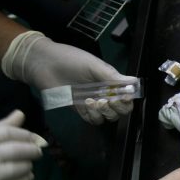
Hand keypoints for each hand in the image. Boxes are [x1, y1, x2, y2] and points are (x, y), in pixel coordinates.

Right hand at [0, 111, 43, 179]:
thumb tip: (21, 115)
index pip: (5, 133)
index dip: (25, 134)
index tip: (35, 137)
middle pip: (14, 151)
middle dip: (32, 150)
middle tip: (38, 150)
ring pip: (14, 170)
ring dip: (28, 166)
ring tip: (30, 163)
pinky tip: (27, 177)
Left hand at [2, 31, 135, 124]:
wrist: (44, 64)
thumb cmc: (70, 59)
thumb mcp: (93, 65)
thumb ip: (112, 77)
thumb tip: (134, 82)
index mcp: (110, 81)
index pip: (127, 96)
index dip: (128, 100)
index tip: (124, 97)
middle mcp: (104, 93)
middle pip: (120, 110)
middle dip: (117, 108)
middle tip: (107, 100)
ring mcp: (92, 102)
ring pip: (108, 117)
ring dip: (105, 112)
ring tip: (94, 102)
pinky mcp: (80, 109)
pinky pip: (93, 120)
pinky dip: (94, 116)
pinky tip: (87, 105)